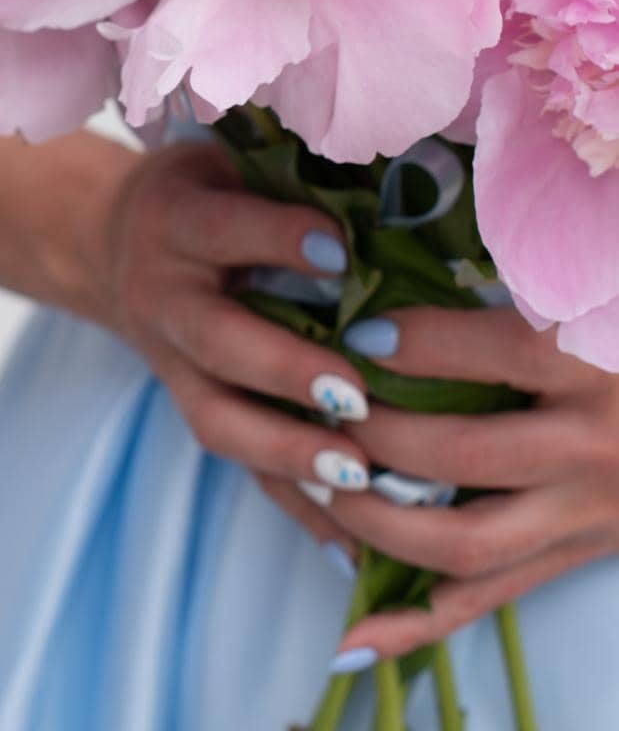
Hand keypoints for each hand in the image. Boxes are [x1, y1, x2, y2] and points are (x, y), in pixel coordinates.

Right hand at [100, 140, 368, 535]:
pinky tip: (353, 542)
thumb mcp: (226, 161)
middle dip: (285, 370)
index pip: (224, 229)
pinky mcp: (189, 409)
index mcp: (176, 220)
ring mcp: (171, 364)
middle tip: (355, 395)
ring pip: (218, 419)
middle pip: (217, 341)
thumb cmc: (206, 190)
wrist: (114, 242)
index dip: (279, 238)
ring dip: (288, 453)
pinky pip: (239, 467)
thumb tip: (399, 190)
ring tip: (358, 477)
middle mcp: (164, 295)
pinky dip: (295, 507)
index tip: (342, 253)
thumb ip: (285, 179)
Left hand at [321, 306, 618, 663]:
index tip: (354, 333)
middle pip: (459, 453)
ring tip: (319, 484)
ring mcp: (584, 516)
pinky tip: (351, 643)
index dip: (411, 341)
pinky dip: (415, 625)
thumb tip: (412, 265)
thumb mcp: (586, 293)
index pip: (488, 352)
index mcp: (588, 366)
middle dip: (374, 435)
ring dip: (376, 520)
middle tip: (320, 409)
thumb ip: (520, 272)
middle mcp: (589, 448)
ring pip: (463, 541)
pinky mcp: (573, 558)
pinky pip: (485, 601)